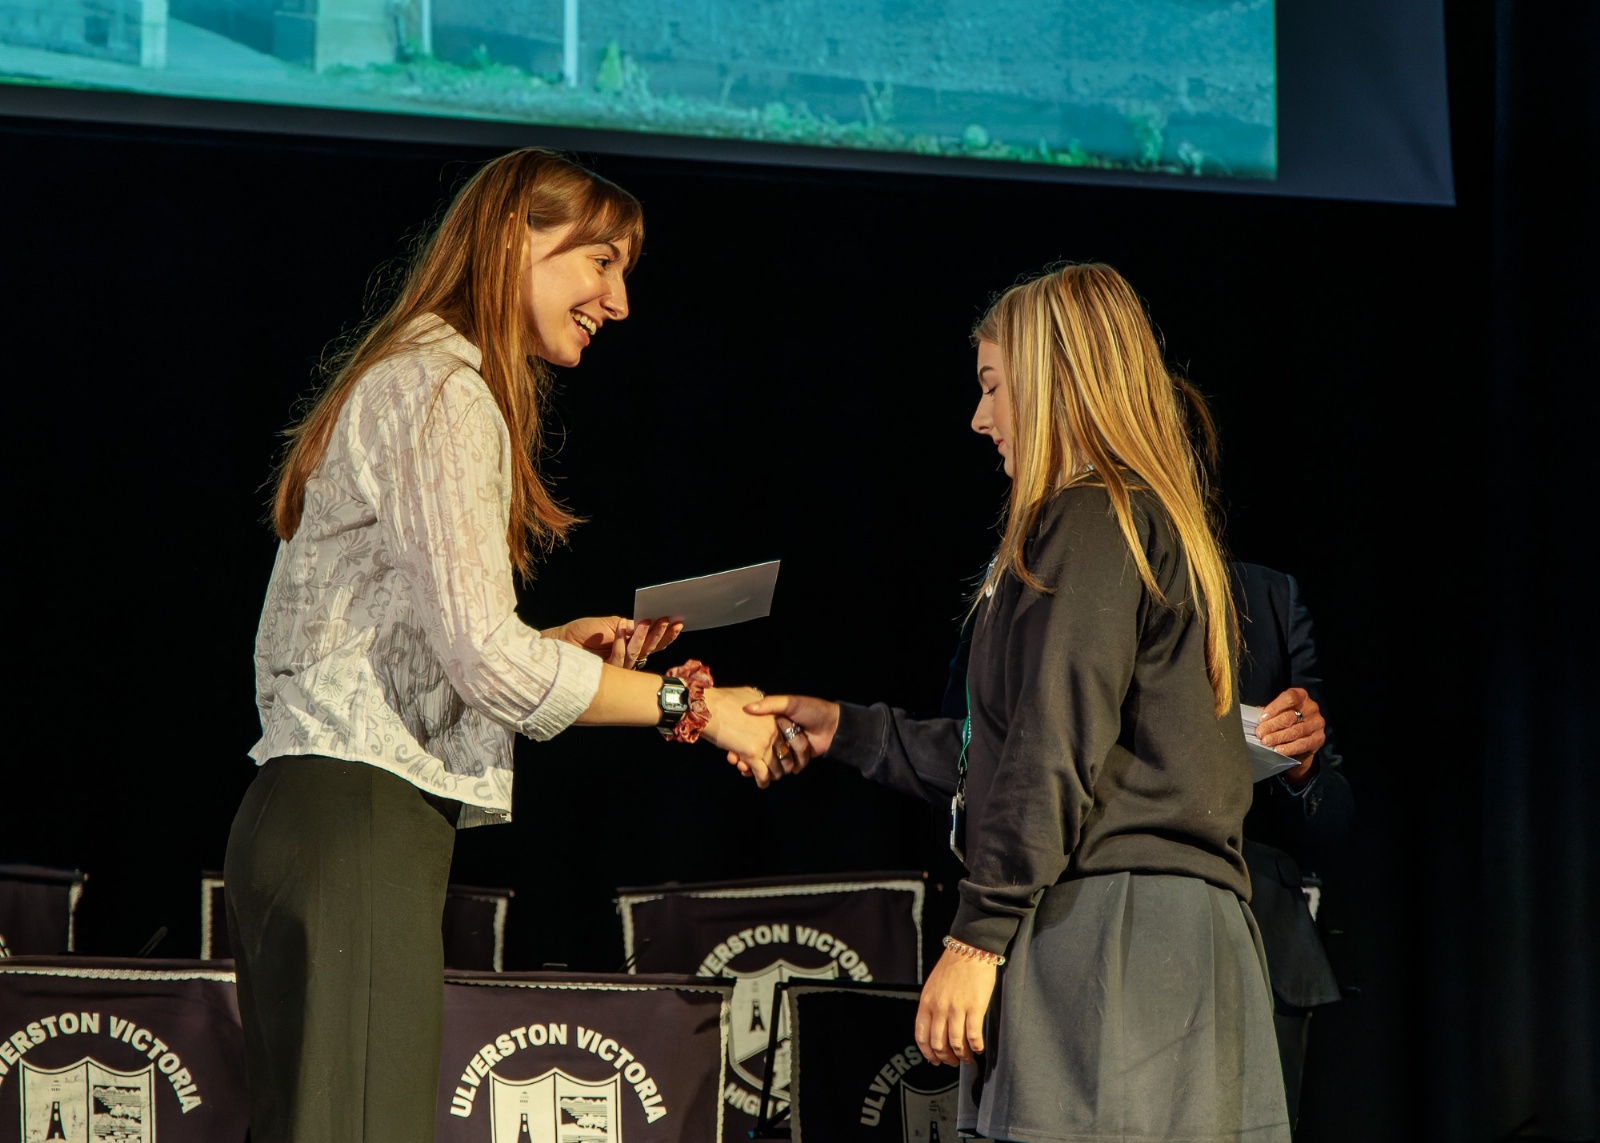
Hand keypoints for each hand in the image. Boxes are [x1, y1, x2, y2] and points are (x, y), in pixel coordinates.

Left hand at [543, 616, 682, 668]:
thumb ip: (628, 626)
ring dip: (642, 637)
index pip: (653, 642)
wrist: (560, 643)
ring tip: (645, 622)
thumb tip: (646, 624)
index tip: (677, 621)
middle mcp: (627, 657)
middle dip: (660, 635)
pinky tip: (620, 632)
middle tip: (667, 621)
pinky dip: (621, 644)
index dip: (666, 634)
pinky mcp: (608, 673)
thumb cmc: (582, 633)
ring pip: (638, 655)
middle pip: (651, 650)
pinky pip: (621, 660)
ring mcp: (619, 667)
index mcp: (630, 645)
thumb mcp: (610, 624)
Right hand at [702, 686, 781, 787]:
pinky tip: (762, 784)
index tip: (777, 750)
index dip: (781, 745)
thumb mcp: (748, 693)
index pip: (785, 735)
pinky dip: (763, 781)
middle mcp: (774, 729)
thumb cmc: (724, 699)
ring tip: (765, 777)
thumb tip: (758, 703)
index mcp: (774, 715)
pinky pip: (763, 773)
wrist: (708, 705)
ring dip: (772, 774)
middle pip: (784, 752)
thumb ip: (757, 699)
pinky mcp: (754, 753)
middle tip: (773, 769)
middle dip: (780, 763)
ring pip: (776, 766)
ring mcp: (765, 742)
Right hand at [742, 694, 839, 776]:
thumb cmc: (811, 709)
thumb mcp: (790, 703)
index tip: (732, 752)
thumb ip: (770, 704)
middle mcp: (776, 736)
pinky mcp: (794, 760)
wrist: (834, 725)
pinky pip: (781, 768)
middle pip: (755, 750)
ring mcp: (785, 748)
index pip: (750, 734)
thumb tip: (747, 708)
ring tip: (746, 771)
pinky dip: (773, 773)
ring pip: (766, 761)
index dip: (740, 744)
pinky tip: (764, 777)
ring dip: (756, 768)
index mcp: (772, 722)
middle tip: (738, 764)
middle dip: (745, 759)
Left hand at [915, 947, 997, 1066]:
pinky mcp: (975, 1007)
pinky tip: (978, 1048)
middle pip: (938, 1043)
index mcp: (926, 1002)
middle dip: (945, 1058)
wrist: (970, 948)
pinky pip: (973, 1035)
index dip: (927, 1052)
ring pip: (956, 1043)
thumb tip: (935, 1027)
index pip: (921, 1035)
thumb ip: (932, 1005)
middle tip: (952, 1062)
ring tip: (967, 1058)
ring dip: (962, 1056)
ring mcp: (956, 1008)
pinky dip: (976, 1046)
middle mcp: (939, 1007)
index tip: (934, 1060)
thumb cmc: (953, 966)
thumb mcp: (933, 985)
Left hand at [1256, 686, 1324, 785]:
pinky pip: (1303, 744)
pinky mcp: (1319, 738)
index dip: (1274, 707)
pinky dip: (1290, 748)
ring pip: (1296, 731)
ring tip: (1266, 742)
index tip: (1262, 718)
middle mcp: (1311, 708)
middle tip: (1260, 733)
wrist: (1302, 736)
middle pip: (1290, 717)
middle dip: (1272, 726)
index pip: (1289, 698)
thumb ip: (1269, 712)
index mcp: (1301, 696)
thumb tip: (1254, 716)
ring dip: (1278, 737)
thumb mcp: (1278, 711)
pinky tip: (1279, 750)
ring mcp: (1317, 723)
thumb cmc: (1286, 719)